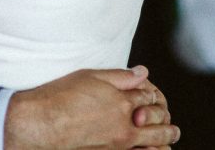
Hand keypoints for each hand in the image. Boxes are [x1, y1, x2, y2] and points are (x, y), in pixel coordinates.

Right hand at [4, 65, 178, 148]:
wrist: (43, 122)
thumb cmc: (62, 96)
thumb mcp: (91, 77)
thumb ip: (120, 76)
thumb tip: (143, 72)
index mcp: (122, 101)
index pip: (146, 95)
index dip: (149, 92)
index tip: (150, 92)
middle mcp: (125, 124)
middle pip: (155, 121)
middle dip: (165, 120)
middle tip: (171, 124)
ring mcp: (119, 143)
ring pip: (152, 142)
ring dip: (164, 139)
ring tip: (170, 137)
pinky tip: (151, 149)